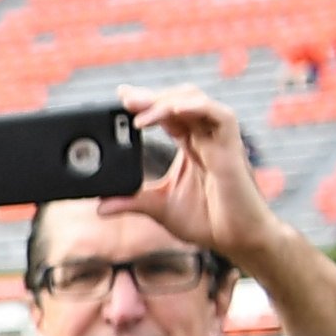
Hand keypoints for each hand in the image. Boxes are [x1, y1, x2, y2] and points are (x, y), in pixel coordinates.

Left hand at [124, 86, 286, 268]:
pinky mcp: (232, 148)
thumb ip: (131, 202)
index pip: (168, 113)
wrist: (237, 239)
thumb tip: (99, 207)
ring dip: (166, 101)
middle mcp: (205, 136)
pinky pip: (219, 115)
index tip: (120, 97)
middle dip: (152, 96)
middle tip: (124, 98)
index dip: (146, 102)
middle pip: (180, 99)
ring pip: (196, 101)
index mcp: (191, 144)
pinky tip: (172, 111)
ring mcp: (220, 139)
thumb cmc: (208, 221)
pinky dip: (195, 108)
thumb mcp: (159, 208)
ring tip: (138, 112)